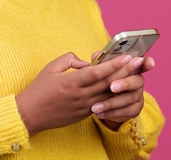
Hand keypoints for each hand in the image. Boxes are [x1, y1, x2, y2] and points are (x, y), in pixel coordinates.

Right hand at [15, 53, 133, 135]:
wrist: (31, 114)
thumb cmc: (39, 89)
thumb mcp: (51, 68)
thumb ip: (70, 60)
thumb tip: (86, 62)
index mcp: (71, 82)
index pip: (97, 72)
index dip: (114, 64)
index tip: (127, 57)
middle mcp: (80, 96)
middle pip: (108, 83)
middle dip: (125, 71)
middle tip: (139, 62)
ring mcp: (84, 107)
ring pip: (109, 94)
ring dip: (123, 84)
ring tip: (136, 74)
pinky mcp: (85, 114)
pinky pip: (103, 103)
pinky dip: (113, 95)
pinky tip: (122, 88)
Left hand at [91, 56, 156, 129]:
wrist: (103, 102)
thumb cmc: (103, 81)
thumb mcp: (100, 71)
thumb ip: (100, 63)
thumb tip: (95, 55)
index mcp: (131, 68)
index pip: (142, 63)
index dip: (146, 63)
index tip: (144, 61)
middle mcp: (138, 81)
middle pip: (136, 81)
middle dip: (124, 84)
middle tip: (112, 87)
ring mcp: (138, 96)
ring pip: (129, 98)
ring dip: (111, 103)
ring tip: (95, 106)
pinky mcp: (135, 109)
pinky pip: (126, 111)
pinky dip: (111, 113)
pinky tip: (99, 113)